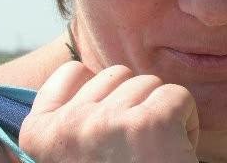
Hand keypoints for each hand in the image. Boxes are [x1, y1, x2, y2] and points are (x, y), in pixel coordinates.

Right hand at [20, 62, 199, 161]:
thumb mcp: (71, 158)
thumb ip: (70, 124)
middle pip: (117, 76)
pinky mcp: (151, 122)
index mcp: (39, 135)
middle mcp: (70, 125)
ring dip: (160, 115)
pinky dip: (187, 123)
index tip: (111, 125)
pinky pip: (177, 96)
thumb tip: (86, 76)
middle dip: (134, 104)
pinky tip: (174, 155)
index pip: (71, 72)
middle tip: (135, 152)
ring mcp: (109, 122)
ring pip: (148, 84)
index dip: (102, 91)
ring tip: (154, 156)